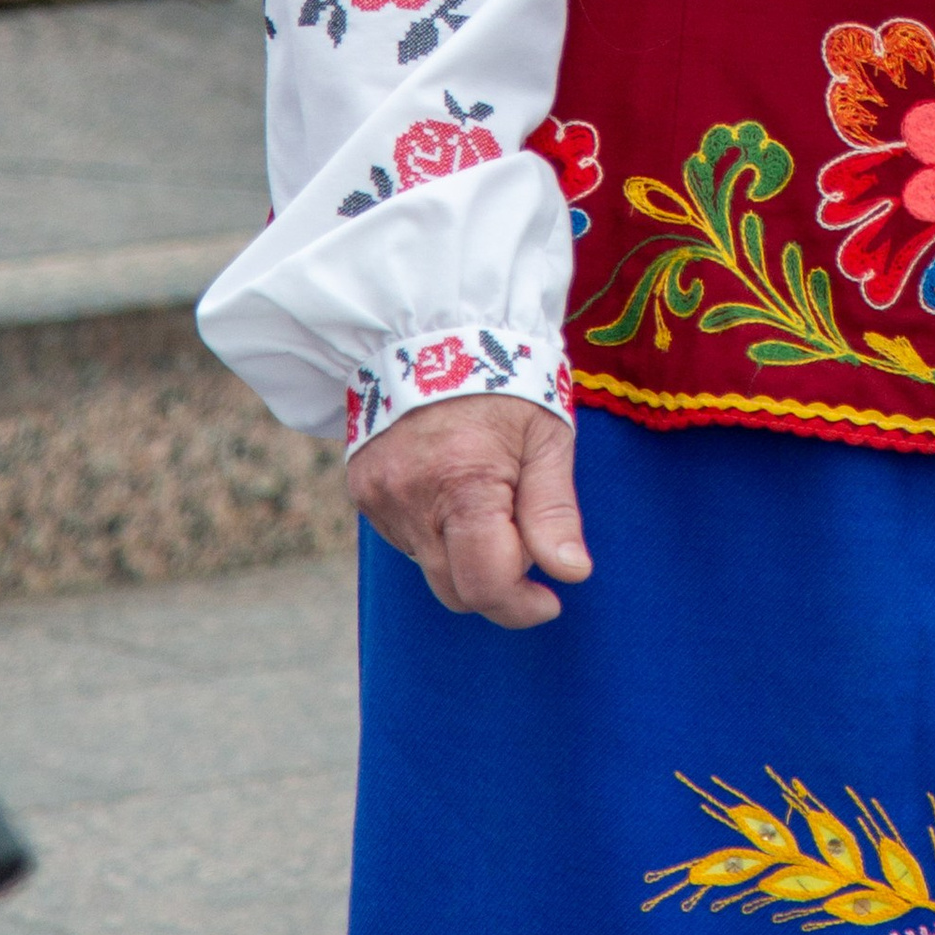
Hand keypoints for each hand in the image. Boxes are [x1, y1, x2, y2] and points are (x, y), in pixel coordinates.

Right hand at [345, 394, 591, 627]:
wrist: (438, 329)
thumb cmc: (506, 380)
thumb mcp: (547, 438)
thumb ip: (554, 511)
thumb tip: (571, 573)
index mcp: (464, 484)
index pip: (485, 584)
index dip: (522, 606)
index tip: (551, 600)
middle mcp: (411, 499)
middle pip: (453, 589)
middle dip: (497, 585)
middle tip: (530, 556)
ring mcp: (379, 497)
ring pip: (430, 565)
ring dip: (465, 554)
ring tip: (492, 499)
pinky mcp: (363, 490)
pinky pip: (406, 538)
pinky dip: (436, 531)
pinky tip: (456, 489)